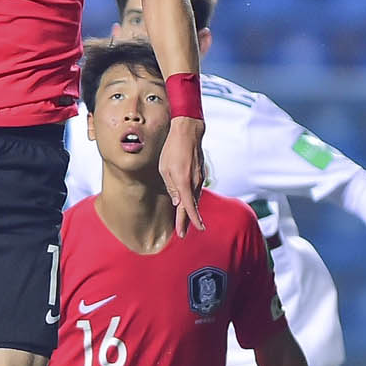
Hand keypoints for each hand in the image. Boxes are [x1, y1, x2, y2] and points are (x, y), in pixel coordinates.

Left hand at [160, 116, 206, 234]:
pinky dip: (192, 200)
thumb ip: (171, 187)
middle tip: (183, 233)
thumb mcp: (165, 168)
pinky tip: (189, 204)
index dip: (186, 222)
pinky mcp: (200, 174)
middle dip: (188, 222)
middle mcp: (194, 183)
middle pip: (192, 207)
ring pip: (194, 199)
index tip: (184, 234)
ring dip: (190, 211)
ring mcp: (199, 178)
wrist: (188, 132)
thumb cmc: (172, 149)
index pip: (187, 208)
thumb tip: (176, 203)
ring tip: (185, 223)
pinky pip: (196, 191)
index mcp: (184, 182)